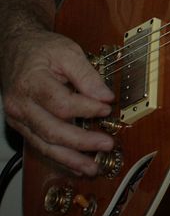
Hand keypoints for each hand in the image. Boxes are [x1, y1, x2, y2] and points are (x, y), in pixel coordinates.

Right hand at [0, 26, 114, 176]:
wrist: (15, 49)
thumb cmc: (41, 49)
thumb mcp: (67, 52)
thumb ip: (87, 75)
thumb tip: (106, 96)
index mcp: (31, 84)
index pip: (61, 103)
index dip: (86, 109)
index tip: (107, 109)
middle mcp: (20, 105)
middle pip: (51, 130)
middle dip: (81, 142)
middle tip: (106, 144)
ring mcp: (18, 118)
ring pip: (43, 144)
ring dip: (69, 159)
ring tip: (91, 167)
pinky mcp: (22, 126)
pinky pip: (39, 145)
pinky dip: (58, 156)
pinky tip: (75, 164)